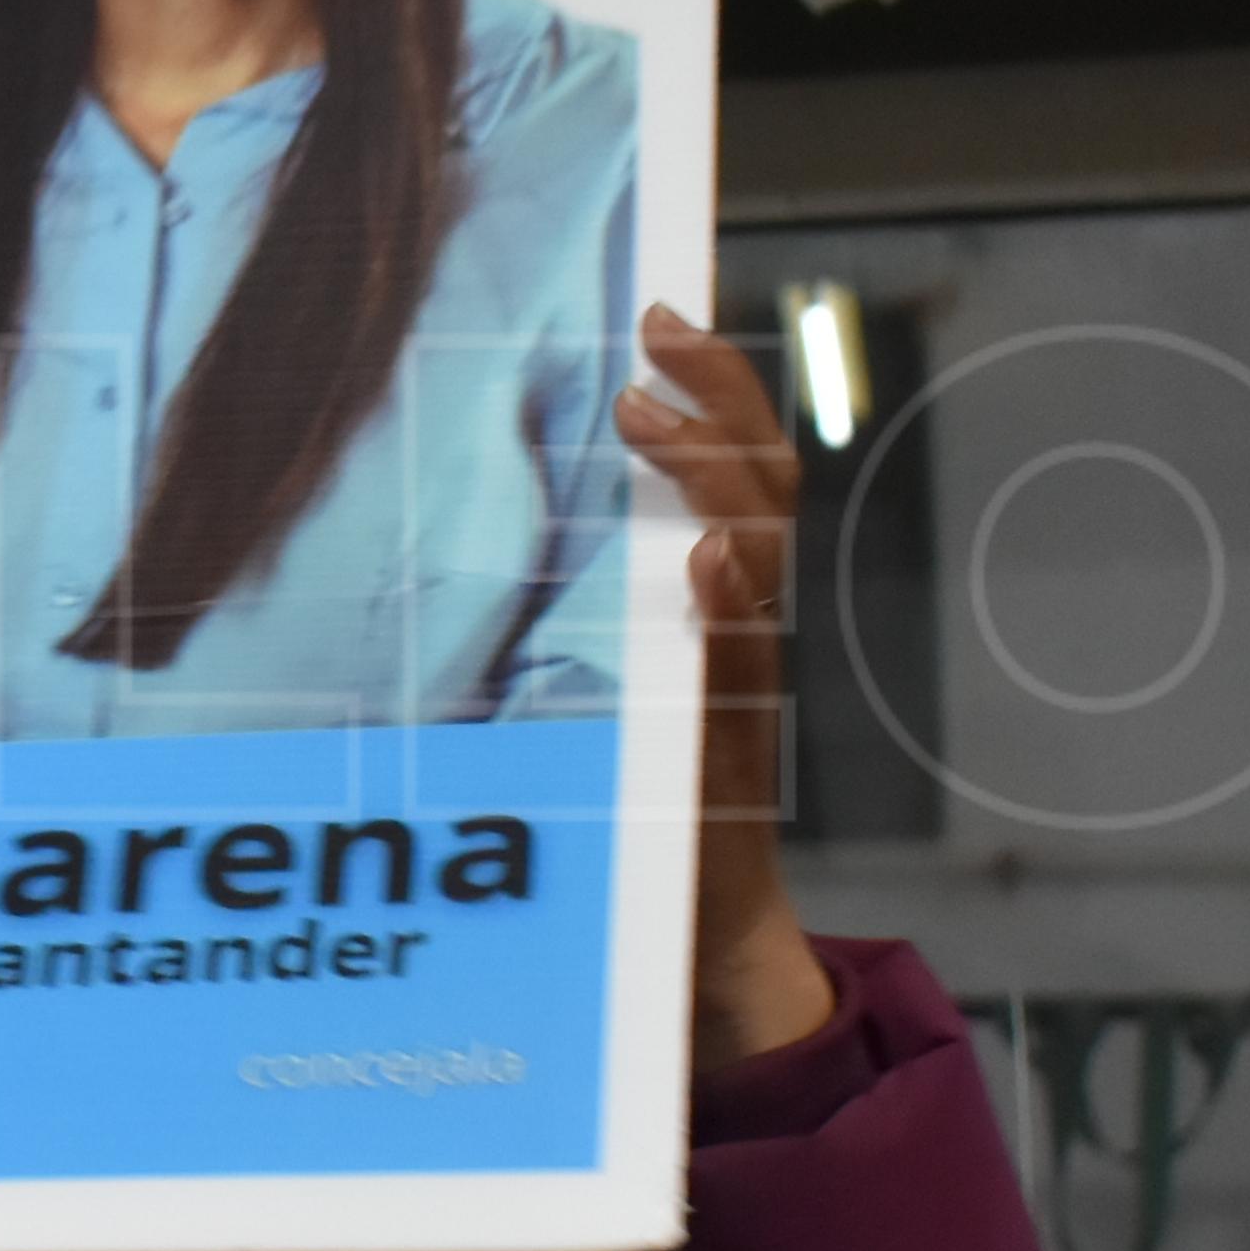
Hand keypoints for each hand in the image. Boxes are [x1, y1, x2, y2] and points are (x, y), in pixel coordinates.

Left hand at [619, 308, 840, 1067]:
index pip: (740, 464)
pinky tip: (710, 563)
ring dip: (714, 479)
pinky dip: (732, 609)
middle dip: (723, 394)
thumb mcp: (605, 684)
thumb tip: (482, 521)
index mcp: (720, 601)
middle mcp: (746, 631)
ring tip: (653, 420)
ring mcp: (743, 691)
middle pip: (768, 482)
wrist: (699, 946)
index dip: (717, 382)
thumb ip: (583, 613)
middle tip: (658, 332)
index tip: (662, 304)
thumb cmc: (640, 808)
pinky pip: (741, 671)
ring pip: (763, 555)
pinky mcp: (729, 759)